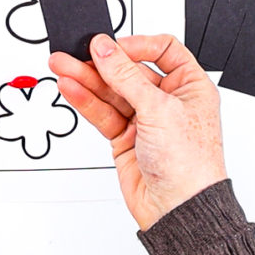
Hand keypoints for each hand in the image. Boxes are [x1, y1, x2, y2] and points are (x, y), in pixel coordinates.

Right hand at [48, 34, 226, 230]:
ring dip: (86, 80)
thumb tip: (105, 49)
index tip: (111, 45)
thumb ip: (126, 76)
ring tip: (63, 67)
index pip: (163, 50)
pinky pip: (103, 113)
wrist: (178, 210)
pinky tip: (72, 88)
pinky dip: (86, 101)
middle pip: (129, 71)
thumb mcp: (159, 110)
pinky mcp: (126, 137)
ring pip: (111, 92)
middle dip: (100, 63)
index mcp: (190, 86)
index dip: (136, 45)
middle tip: (74, 54)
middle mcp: (168, 100)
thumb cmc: (191, 166)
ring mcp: (145, 119)